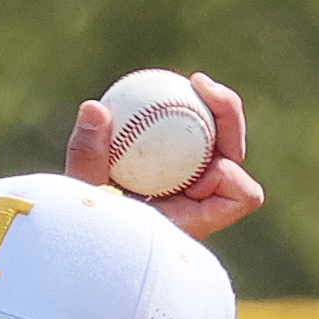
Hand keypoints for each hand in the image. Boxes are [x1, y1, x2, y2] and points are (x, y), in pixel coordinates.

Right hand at [65, 72, 263, 239]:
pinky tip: (158, 92)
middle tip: (199, 84)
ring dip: (209, 109)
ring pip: (217, 140)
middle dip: (228, 119)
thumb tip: (95, 107)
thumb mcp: (82, 197)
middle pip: (236, 157)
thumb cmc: (82, 228)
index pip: (241, 196)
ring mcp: (188, 183)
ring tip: (193, 82)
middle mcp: (197, 203)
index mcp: (192, 220)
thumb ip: (87, 156)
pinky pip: (190, 131)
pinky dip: (178, 112)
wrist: (77, 236)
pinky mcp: (174, 165)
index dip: (230, 174)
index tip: (199, 157)